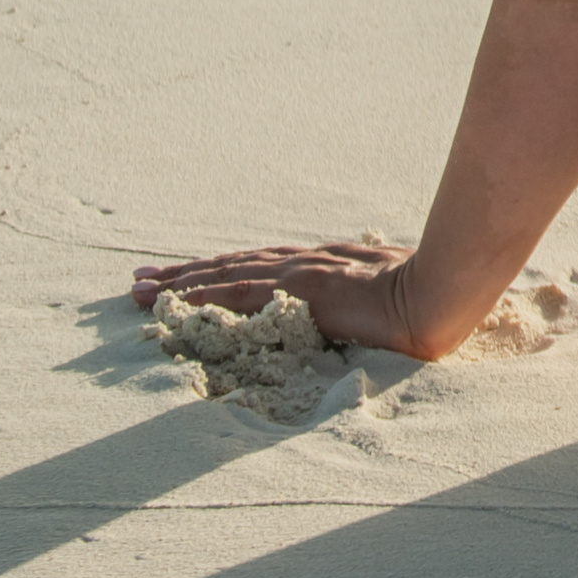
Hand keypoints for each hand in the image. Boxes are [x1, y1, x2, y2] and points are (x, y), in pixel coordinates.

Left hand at [132, 240, 420, 357]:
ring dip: (179, 285)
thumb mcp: (393, 296)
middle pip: (232, 265)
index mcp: (327, 265)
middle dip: (185, 276)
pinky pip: (239, 294)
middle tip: (141, 281)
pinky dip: (203, 297)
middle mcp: (306, 263)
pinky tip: (174, 304)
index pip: (261, 267)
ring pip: (225, 276)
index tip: (189, 279)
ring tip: (139, 292)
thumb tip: (376, 314)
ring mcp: (299, 274)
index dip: (222, 272)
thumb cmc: (429, 297)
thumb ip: (374, 300)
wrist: (438, 295)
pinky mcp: (296, 291)